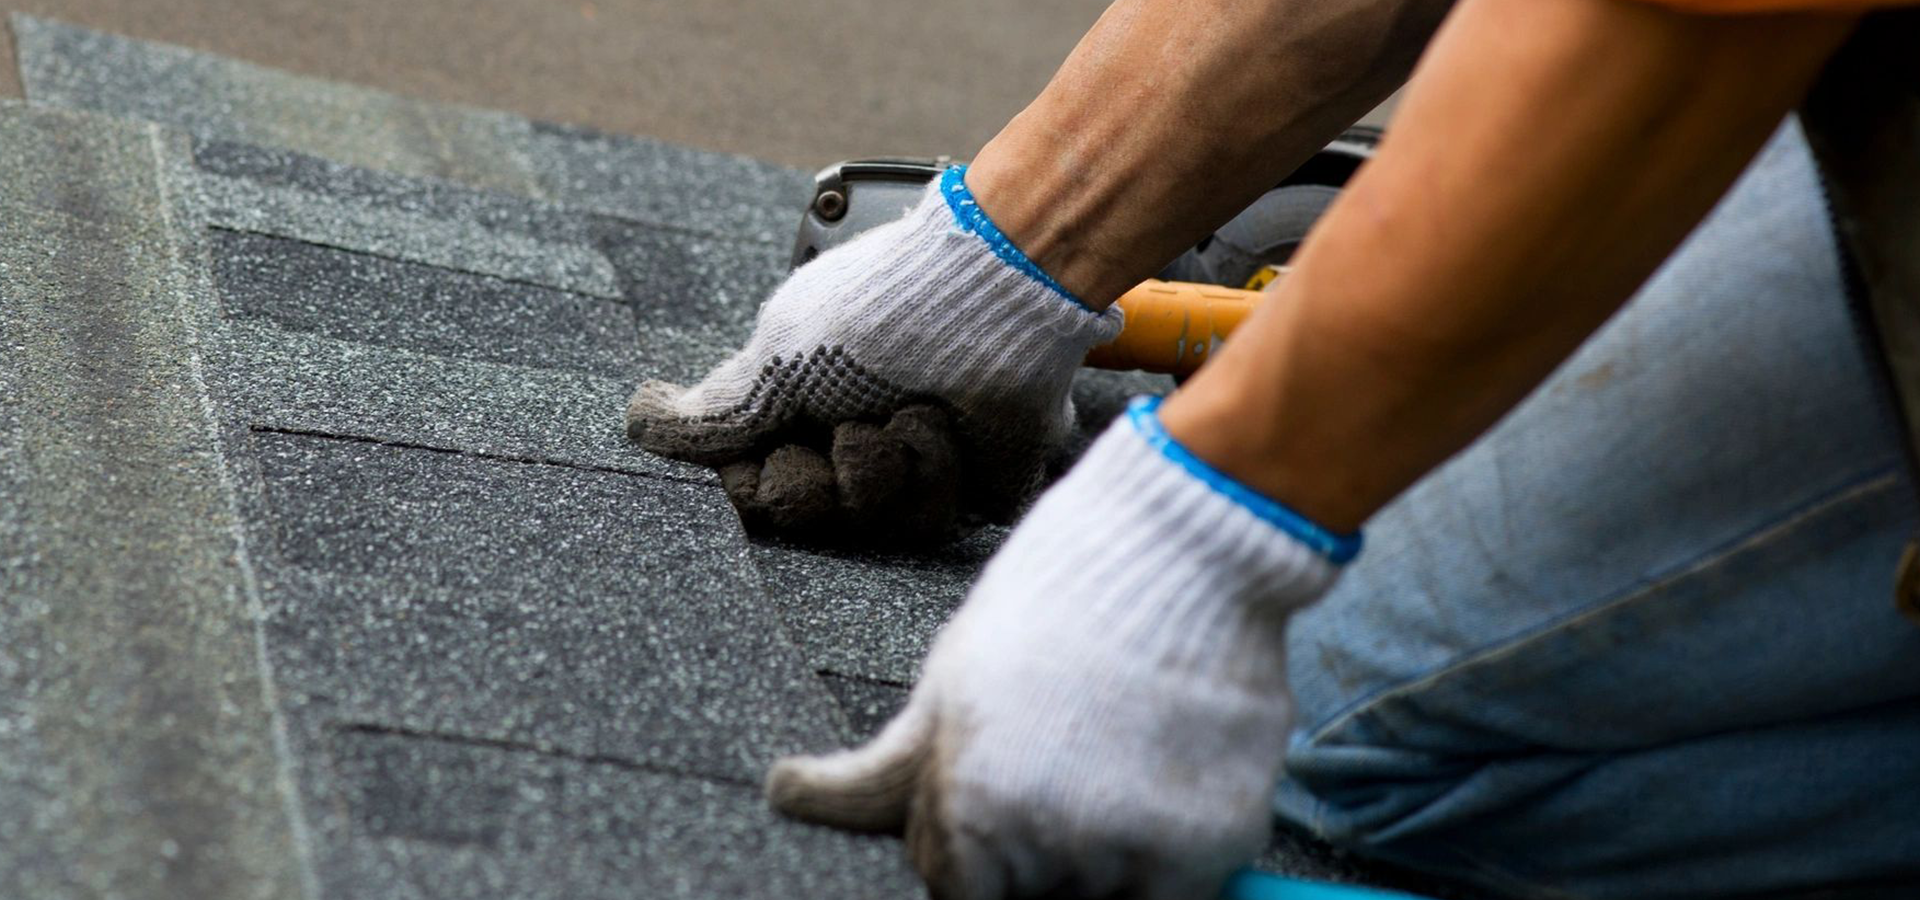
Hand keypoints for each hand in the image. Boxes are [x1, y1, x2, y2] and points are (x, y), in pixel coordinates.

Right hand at [628, 169, 1121, 536]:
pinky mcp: (971, 486)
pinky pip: (933, 522)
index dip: (758, 481)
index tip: (772, 447)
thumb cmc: (882, 311)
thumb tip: (640, 422)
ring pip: (870, 525)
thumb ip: (715, 409)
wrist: (991, 297)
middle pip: (806, 515)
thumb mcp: (778, 356)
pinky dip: (934, 469)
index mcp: (799, 406)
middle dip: (823, 478)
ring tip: (907, 412)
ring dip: (884, 464)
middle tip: (845, 429)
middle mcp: (849, 439)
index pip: (753, 488)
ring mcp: (911, 466)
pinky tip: (944, 424)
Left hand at [765, 398, 1355, 898]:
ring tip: (1118, 749)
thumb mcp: (949, 683)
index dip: (975, 840)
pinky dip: (1172, 851)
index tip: (1007, 779)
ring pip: (1101, 896)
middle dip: (1040, 848)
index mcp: (968, 809)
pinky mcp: (1211, 845)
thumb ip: (882, 772)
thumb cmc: (1054, 603)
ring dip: (1107, 847)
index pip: (954, 889)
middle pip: (1029, 896)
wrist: (1182, 548)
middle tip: (1068, 756)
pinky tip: (1161, 768)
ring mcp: (1132, 850)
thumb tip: (783, 796)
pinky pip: (1175, 891)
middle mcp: (1045, 844)